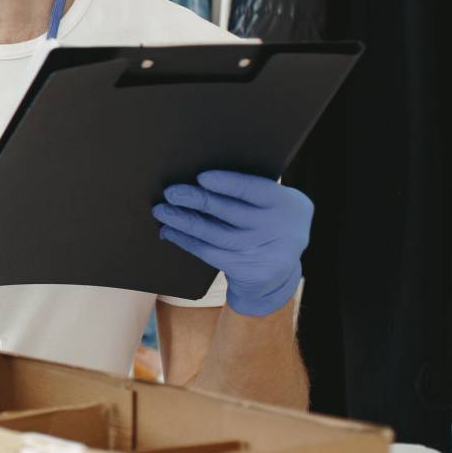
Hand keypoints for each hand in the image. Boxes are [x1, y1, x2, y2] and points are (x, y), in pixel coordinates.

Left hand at [152, 170, 311, 316]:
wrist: (278, 275)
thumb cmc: (266, 225)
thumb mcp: (272, 206)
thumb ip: (249, 190)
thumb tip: (200, 178)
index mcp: (289, 204)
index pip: (257, 190)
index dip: (229, 184)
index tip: (202, 178)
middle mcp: (281, 229)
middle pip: (231, 212)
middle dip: (198, 201)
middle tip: (171, 192)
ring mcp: (265, 253)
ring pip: (216, 234)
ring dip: (185, 221)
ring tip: (162, 211)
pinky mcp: (249, 273)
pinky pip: (210, 253)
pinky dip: (186, 241)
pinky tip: (170, 231)